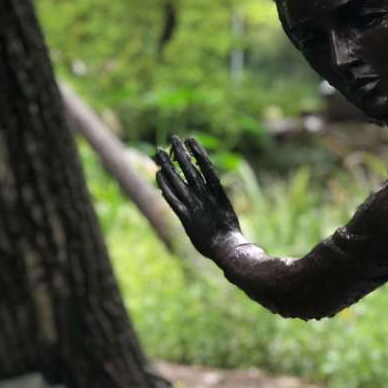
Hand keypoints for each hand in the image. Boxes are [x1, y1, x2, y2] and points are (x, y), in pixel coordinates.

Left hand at [155, 135, 239, 257]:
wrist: (227, 249)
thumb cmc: (229, 235)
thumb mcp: (226, 212)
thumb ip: (217, 199)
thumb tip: (212, 187)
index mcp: (218, 192)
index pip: (206, 167)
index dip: (198, 152)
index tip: (191, 139)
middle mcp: (205, 196)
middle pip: (190, 170)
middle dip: (181, 154)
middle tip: (173, 139)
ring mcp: (195, 205)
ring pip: (179, 181)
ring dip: (168, 165)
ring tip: (159, 152)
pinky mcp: (185, 217)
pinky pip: (172, 198)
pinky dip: (165, 186)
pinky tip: (158, 174)